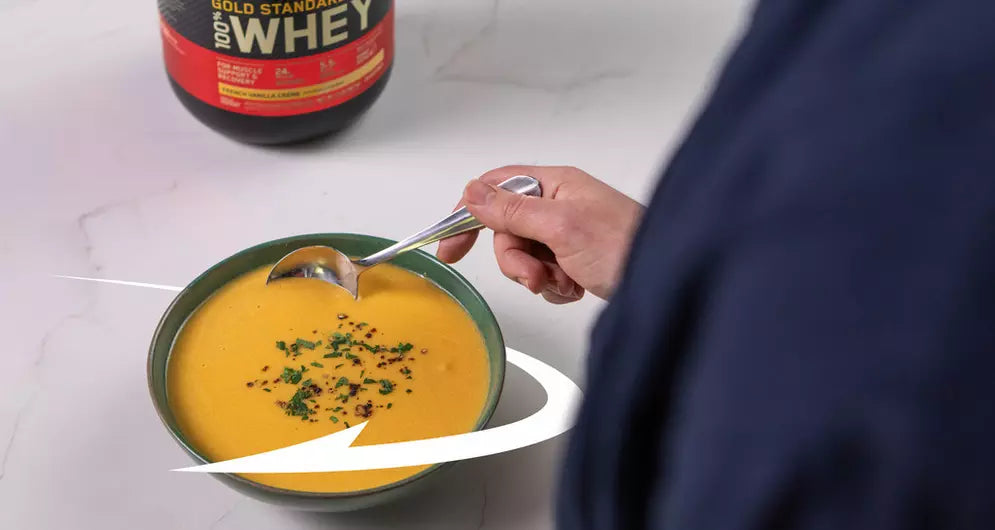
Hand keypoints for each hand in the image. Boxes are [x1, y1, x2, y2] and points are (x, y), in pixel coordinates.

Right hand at [437, 166, 644, 302]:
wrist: (669, 283)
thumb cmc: (625, 245)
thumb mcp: (560, 226)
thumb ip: (512, 209)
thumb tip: (471, 192)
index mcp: (555, 184)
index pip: (496, 188)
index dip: (469, 214)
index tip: (451, 247)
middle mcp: (560, 205)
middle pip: (508, 230)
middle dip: (516, 260)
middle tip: (535, 275)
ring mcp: (569, 234)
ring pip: (525, 257)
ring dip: (538, 277)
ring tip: (564, 283)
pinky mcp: (577, 261)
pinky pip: (545, 275)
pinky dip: (555, 287)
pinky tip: (576, 288)